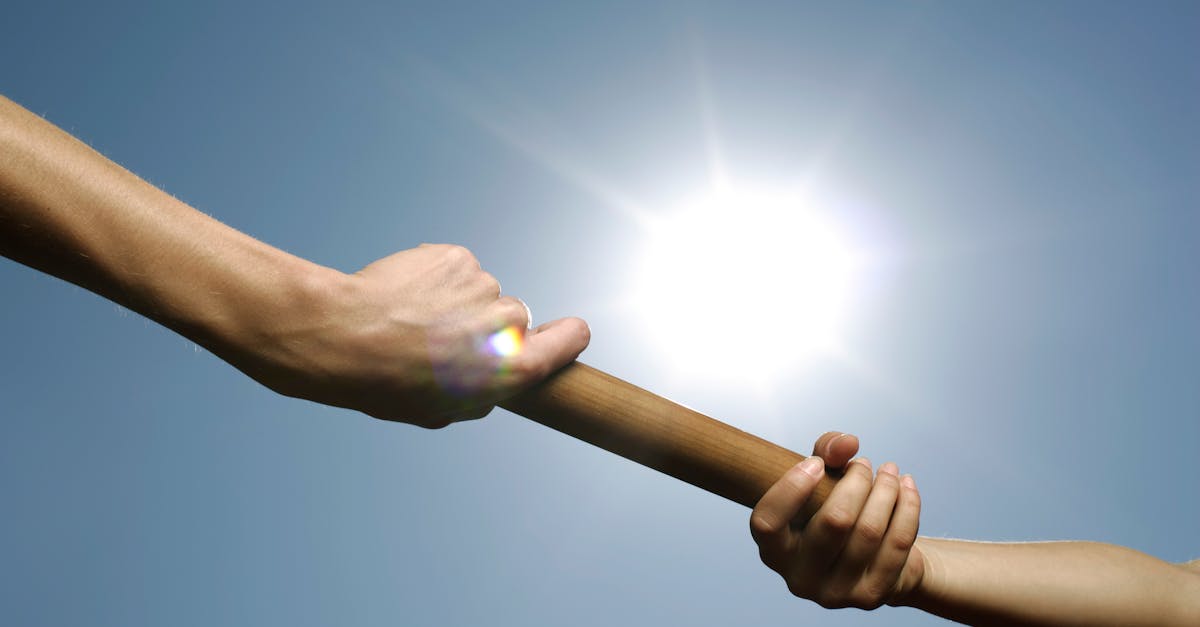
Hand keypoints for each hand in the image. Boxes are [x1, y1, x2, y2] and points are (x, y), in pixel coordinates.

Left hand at [237, 243, 589, 427]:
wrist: (342, 337)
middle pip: (515, 316)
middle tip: (441, 340)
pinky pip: (454, 268)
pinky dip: (433, 278)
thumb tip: (492, 380)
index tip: (560, 336)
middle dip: (486, 325)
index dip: (566, 336)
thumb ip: (483, 391)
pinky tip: (403, 295)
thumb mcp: (444, 411)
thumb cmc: (388, 385)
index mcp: (515, 366)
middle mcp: (508, 321)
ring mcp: (482, 283)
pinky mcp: (455, 256)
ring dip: (454, 301)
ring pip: (478, 291)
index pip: (573, 337)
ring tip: (411, 320)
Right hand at [750, 432, 923, 608]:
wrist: (871, 559)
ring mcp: (835, 594)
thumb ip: (826, 451)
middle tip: (865, 464)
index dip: (791, 487)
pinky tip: (907, 488)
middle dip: (857, 480)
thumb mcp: (821, 479)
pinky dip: (908, 507)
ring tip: (890, 471)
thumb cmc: (833, 510)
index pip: (768, 522)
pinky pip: (897, 543)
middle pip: (835, 521)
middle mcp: (799, 579)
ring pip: (870, 530)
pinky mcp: (871, 597)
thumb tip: (848, 443)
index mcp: (774, 552)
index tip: (816, 463)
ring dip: (886, 489)